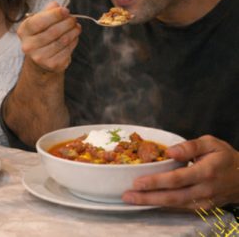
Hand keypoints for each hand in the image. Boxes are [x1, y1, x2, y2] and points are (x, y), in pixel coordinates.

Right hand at [17, 2, 80, 73]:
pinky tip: (74, 37)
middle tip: (73, 19)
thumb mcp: (40, 21)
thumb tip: (56, 5)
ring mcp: (39, 57)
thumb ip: (47, 12)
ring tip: (76, 27)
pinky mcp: (51, 64)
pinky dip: (73, 42)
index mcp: (23, 31)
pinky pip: (67, 50)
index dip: (54, 15)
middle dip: (67, 23)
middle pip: (53, 31)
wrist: (40, 59)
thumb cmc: (42, 35)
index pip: (39, 21)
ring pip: (62, 41)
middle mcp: (28, 45)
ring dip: (73, 32)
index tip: (66, 10)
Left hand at [123, 135, 238, 208]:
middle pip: (172, 196)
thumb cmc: (225, 157)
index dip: (156, 182)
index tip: (137, 182)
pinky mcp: (202, 208)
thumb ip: (190, 146)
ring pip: (174, 205)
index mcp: (205, 172)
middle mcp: (204, 190)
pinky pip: (180, 208)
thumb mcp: (211, 143)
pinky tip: (147, 202)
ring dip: (151, 203)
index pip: (177, 179)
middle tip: (127, 195)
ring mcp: (204, 202)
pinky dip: (162, 206)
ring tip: (131, 200)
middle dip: (148, 197)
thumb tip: (170, 151)